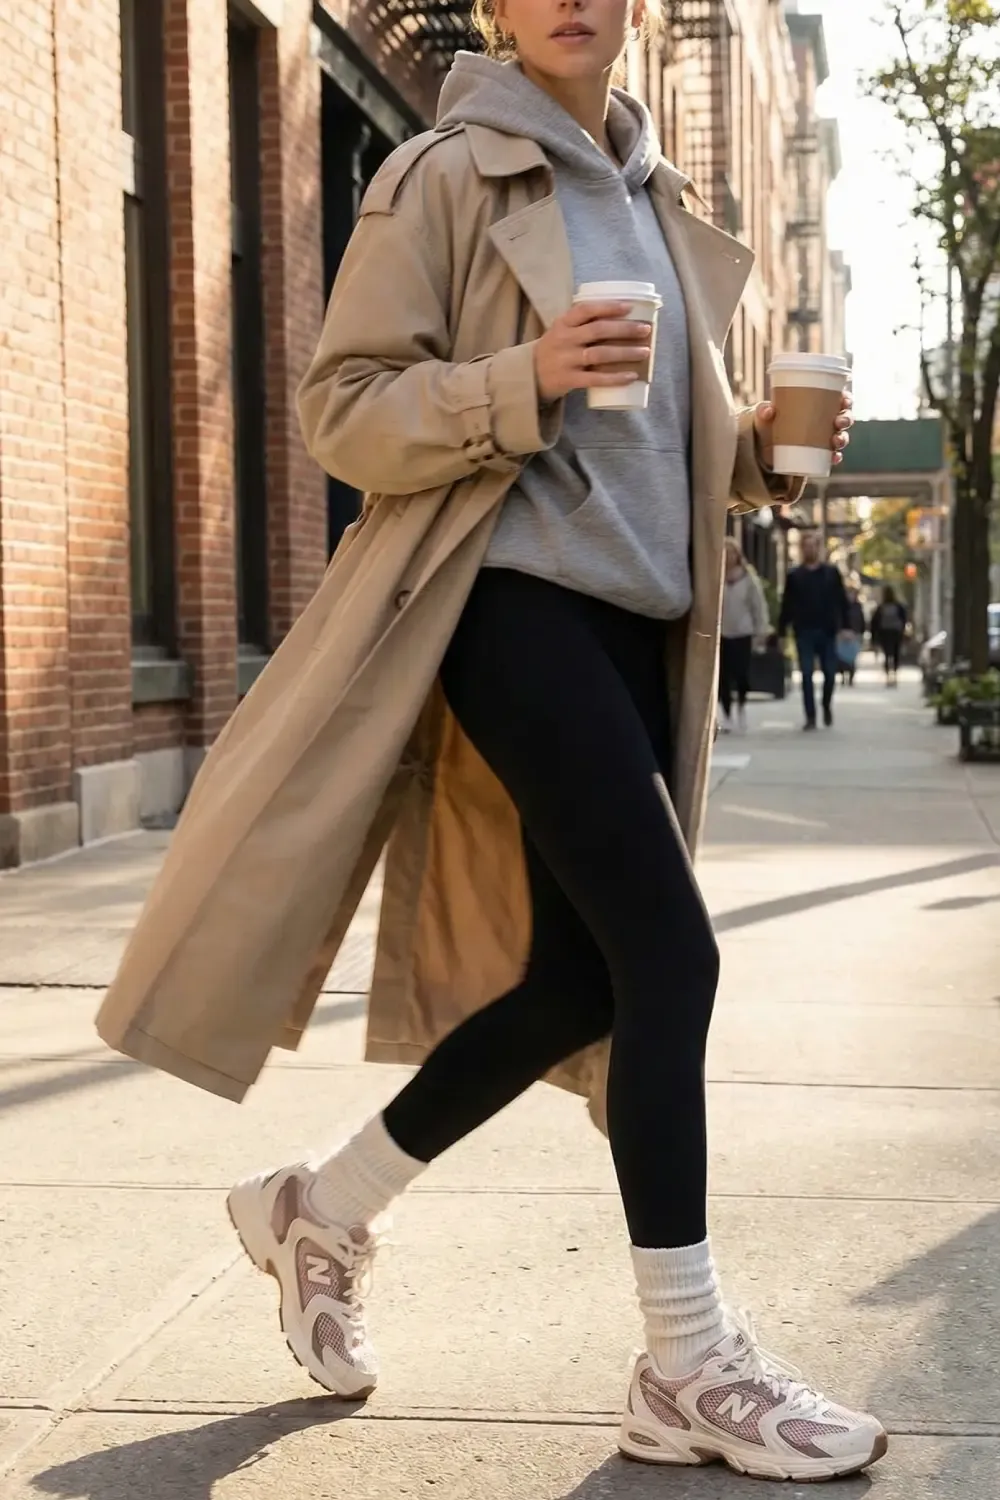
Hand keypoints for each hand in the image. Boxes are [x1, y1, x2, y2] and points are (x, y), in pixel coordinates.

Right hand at [533, 302, 651, 403]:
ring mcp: (566, 361)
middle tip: (645, 330)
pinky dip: (614, 378)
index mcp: (563, 324)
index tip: (629, 307)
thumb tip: (620, 317)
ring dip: (625, 353)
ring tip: (644, 352)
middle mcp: (564, 340)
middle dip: (625, 329)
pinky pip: (595, 379)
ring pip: (600, 354)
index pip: (586, 310)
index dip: (608, 307)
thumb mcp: (561, 331)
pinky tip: (630, 376)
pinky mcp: (568, 380)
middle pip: (598, 331)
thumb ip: (582, 323)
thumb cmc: (553, 350)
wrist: (528, 376)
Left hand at [753, 390, 853, 468]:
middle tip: (839, 422)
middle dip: (846, 419)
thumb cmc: (767, 425)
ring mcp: (822, 440)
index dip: (847, 399)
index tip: (845, 400)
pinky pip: (831, 457)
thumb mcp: (763, 416)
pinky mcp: (817, 455)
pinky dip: (835, 457)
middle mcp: (823, 422)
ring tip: (836, 441)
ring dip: (843, 438)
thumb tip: (768, 410)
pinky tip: (834, 458)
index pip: (839, 400)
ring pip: (840, 437)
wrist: (761, 448)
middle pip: (843, 418)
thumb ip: (763, 410)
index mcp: (817, 406)